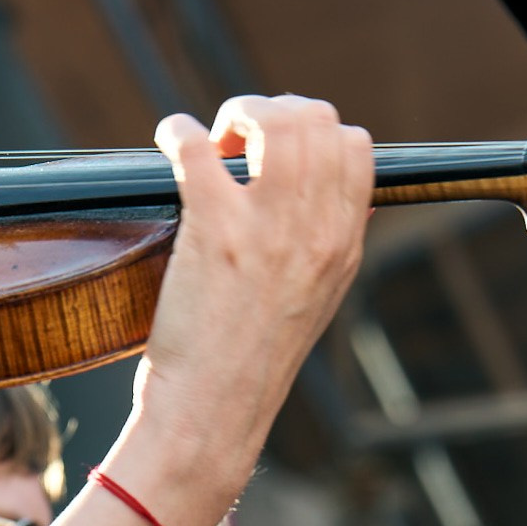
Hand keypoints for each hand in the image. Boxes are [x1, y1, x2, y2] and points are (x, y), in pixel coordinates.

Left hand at [122, 94, 373, 525]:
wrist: (212, 413)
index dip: (313, 131)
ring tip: (211, 142)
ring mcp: (266, 228)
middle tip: (237, 140)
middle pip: (316, 120)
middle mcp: (315, 230)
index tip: (275, 150)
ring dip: (235, 114)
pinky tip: (170, 140)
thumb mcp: (314, 302)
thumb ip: (326, 248)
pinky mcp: (214, 232)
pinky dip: (179, 131)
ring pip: (272, 120)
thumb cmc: (247, 363)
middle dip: (272, 112)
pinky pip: (199, 148)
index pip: (356, 147)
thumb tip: (333, 205)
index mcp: (342, 245)